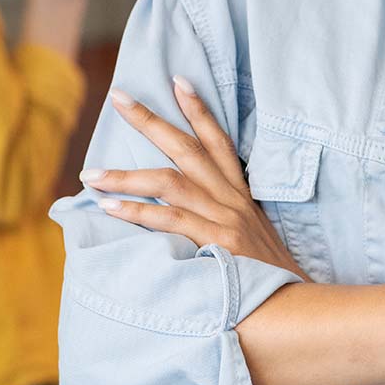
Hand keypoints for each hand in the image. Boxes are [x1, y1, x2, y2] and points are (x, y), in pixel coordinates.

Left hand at [80, 78, 310, 277]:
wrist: (293, 304)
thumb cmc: (267, 275)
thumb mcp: (252, 236)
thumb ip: (226, 218)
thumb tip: (192, 213)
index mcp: (240, 193)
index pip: (218, 141)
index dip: (199, 109)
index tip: (178, 80)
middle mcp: (231, 198)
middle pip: (187, 148)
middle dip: (150, 120)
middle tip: (119, 97)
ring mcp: (224, 218)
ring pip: (169, 182)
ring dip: (125, 176)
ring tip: (90, 174)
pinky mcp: (216, 241)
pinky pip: (169, 221)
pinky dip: (137, 212)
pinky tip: (110, 206)